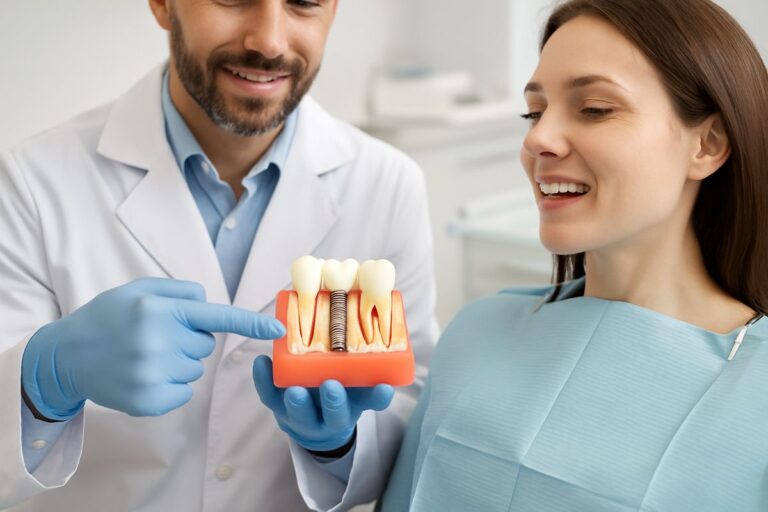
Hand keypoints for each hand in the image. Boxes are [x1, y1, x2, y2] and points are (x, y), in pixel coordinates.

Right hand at [21, 278, 284, 419]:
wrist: (65, 357)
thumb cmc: (107, 317)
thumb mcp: (138, 290)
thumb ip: (179, 291)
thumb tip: (210, 303)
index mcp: (159, 310)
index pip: (216, 316)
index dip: (251, 323)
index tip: (279, 329)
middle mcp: (158, 341)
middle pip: (206, 344)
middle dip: (188, 339)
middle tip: (154, 336)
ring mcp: (153, 374)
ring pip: (195, 369)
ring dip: (178, 363)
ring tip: (143, 356)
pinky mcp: (150, 400)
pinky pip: (184, 392)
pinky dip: (169, 386)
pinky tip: (142, 376)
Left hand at [253, 355, 393, 452]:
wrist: (312, 425)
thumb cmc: (338, 401)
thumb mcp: (357, 397)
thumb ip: (372, 388)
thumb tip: (389, 374)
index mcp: (349, 413)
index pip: (367, 405)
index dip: (375, 398)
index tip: (383, 387)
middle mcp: (325, 419)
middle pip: (331, 416)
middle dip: (333, 402)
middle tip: (332, 385)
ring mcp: (299, 415)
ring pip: (298, 413)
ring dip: (297, 401)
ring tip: (295, 388)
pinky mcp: (276, 405)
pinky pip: (268, 396)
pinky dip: (263, 380)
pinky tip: (262, 362)